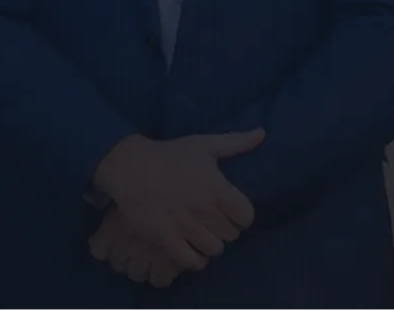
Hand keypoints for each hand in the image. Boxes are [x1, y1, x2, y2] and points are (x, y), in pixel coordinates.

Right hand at [90, 130, 263, 273]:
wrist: (131, 167)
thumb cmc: (169, 154)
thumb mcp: (204, 144)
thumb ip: (235, 142)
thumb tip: (262, 133)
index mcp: (217, 188)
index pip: (246, 216)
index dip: (240, 216)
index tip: (230, 212)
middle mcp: (204, 210)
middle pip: (231, 235)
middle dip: (224, 229)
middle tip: (213, 221)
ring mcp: (185, 227)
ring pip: (214, 250)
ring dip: (210, 244)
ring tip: (202, 235)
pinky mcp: (166, 239)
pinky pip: (191, 261)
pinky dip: (195, 259)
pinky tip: (191, 249)